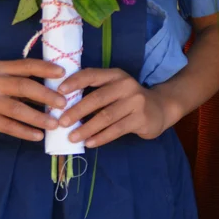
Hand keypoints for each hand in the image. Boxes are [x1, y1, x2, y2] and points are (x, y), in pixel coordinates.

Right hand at [0, 59, 66, 140]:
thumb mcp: (4, 79)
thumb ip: (24, 80)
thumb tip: (57, 89)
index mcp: (1, 68)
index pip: (26, 65)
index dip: (45, 68)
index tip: (63, 73)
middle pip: (23, 87)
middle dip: (46, 95)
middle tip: (63, 103)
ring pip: (17, 109)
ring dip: (38, 117)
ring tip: (54, 124)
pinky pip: (9, 127)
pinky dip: (25, 132)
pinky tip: (38, 136)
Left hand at [53, 68, 173, 147]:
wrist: (160, 108)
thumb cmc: (129, 100)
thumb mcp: (115, 89)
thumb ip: (95, 93)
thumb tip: (65, 106)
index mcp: (115, 75)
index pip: (92, 75)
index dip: (75, 82)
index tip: (59, 92)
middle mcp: (126, 85)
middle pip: (98, 98)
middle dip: (77, 110)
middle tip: (61, 122)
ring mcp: (135, 102)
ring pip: (106, 116)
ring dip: (87, 128)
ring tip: (72, 137)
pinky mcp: (141, 119)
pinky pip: (116, 130)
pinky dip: (101, 138)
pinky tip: (89, 143)